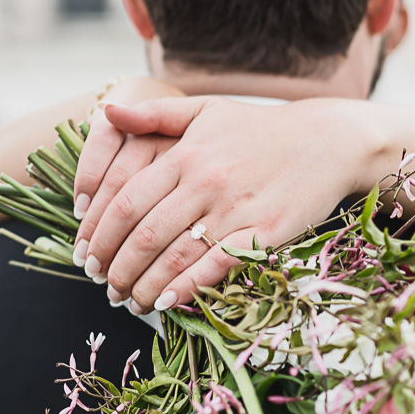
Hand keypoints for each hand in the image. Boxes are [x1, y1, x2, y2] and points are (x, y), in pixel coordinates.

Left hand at [76, 96, 371, 313]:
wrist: (328, 141)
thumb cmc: (261, 129)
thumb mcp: (206, 111)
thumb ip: (154, 114)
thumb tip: (107, 111)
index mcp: (187, 153)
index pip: (127, 200)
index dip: (100, 232)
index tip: (85, 254)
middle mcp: (207, 181)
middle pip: (145, 234)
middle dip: (116, 266)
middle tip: (102, 285)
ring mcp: (236, 209)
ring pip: (176, 256)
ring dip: (144, 285)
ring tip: (128, 301)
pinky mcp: (266, 232)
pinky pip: (217, 267)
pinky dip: (187, 289)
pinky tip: (166, 302)